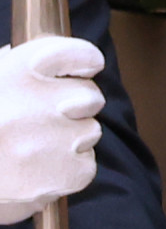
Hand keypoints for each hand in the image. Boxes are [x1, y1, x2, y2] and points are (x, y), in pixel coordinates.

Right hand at [0, 37, 99, 227]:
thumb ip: (11, 67)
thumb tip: (55, 65)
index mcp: (18, 71)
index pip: (80, 54)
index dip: (83, 63)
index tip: (81, 69)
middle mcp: (38, 103)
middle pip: (90, 96)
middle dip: (72, 107)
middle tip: (41, 120)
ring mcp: (53, 140)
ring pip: (89, 132)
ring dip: (66, 140)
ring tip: (28, 149)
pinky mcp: (65, 174)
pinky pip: (85, 166)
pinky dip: (66, 170)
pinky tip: (34, 171)